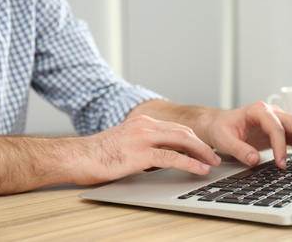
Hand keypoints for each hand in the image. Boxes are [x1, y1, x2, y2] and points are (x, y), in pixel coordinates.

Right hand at [71, 115, 220, 184]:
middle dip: (202, 144)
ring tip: (212, 162)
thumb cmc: (100, 153)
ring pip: (182, 141)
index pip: (176, 128)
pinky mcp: (140, 153)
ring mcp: (143, 137)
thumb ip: (147, 145)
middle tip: (214, 156)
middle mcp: (145, 125)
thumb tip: (165, 156)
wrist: (77, 157)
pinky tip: (199, 169)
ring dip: (201, 152)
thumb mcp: (127, 142)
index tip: (204, 148)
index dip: (194, 139)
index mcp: (143, 122)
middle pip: (184, 132)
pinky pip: (172, 157)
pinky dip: (190, 163)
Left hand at [206, 102, 291, 168]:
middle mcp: (272, 112)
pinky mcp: (281, 130)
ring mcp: (278, 120)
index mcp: (258, 110)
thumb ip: (238, 149)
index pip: (275, 127)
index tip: (281, 164)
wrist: (219, 125)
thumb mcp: (223, 139)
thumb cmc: (221, 129)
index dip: (280, 146)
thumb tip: (255, 159)